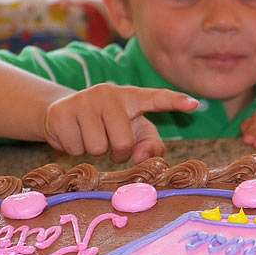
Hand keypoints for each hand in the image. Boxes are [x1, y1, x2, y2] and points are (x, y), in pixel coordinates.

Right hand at [42, 84, 197, 163]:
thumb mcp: (134, 134)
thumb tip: (141, 161)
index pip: (155, 98)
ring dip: (95, 151)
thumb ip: (150, 146)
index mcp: (131, 97)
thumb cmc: (108, 124)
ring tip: (91, 136)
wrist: (62, 114)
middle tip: (111, 143)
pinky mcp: (61, 112)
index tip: (194, 104)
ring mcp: (83, 100)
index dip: (174, 102)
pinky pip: (75, 149)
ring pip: (98, 148)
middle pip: (123, 143)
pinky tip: (74, 135)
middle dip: (118, 152)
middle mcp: (108, 93)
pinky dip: (75, 150)